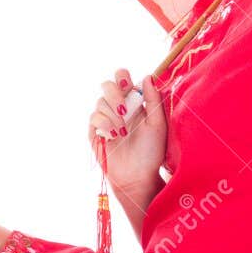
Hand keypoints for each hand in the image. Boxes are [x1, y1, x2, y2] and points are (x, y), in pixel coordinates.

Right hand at [87, 66, 166, 193]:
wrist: (138, 176)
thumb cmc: (151, 152)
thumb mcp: (157, 124)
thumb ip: (153, 99)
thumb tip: (148, 76)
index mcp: (133, 103)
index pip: (122, 79)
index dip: (122, 77)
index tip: (127, 85)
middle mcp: (117, 108)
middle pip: (107, 86)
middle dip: (114, 95)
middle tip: (124, 110)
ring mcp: (105, 119)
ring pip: (100, 102)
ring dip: (112, 115)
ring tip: (123, 132)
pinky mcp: (95, 132)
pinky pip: (94, 118)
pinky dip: (104, 124)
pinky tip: (113, 136)